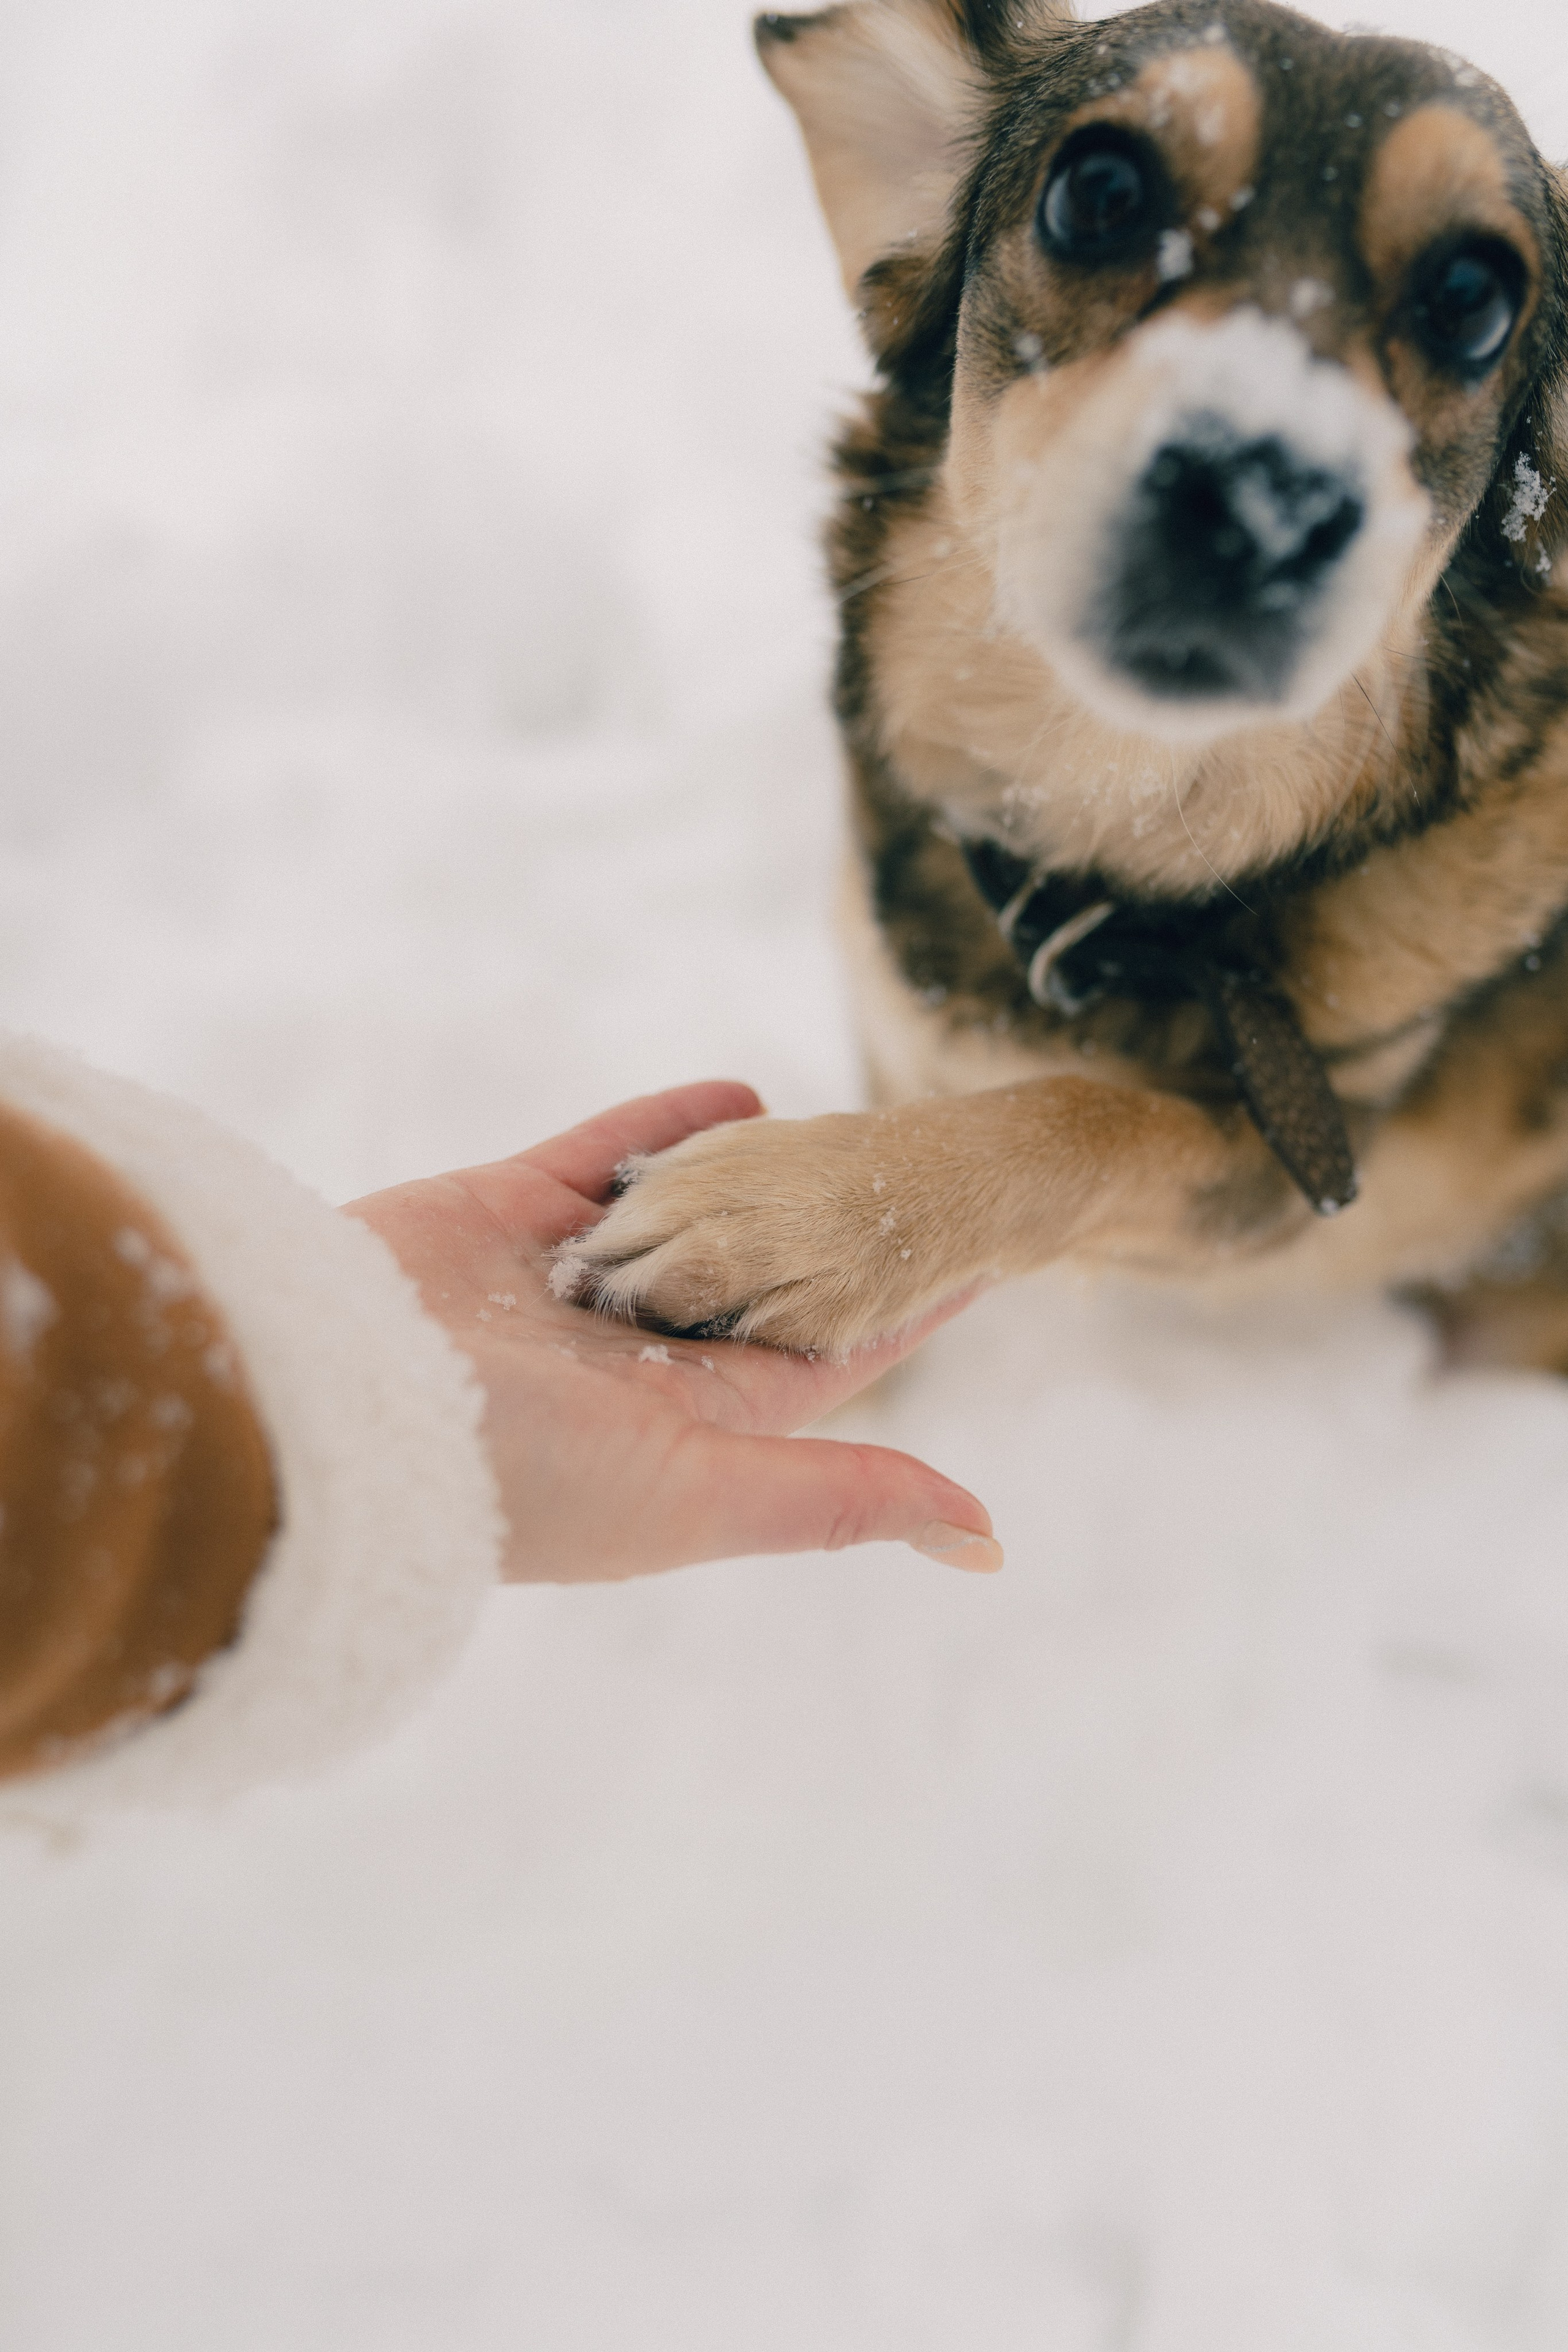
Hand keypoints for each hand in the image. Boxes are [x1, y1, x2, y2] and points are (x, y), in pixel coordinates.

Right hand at [346, 1083, 1000, 1582]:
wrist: (342, 1412)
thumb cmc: (529, 1482)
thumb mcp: (706, 1499)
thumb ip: (837, 1499)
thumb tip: (986, 1543)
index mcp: (687, 1424)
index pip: (820, 1359)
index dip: (895, 1314)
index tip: (974, 1261)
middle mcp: (630, 1355)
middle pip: (753, 1276)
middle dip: (821, 1232)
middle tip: (907, 1170)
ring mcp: (563, 1280)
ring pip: (681, 1211)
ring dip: (750, 1175)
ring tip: (829, 1128)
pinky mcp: (503, 1212)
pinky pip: (601, 1155)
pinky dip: (666, 1125)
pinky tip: (741, 1094)